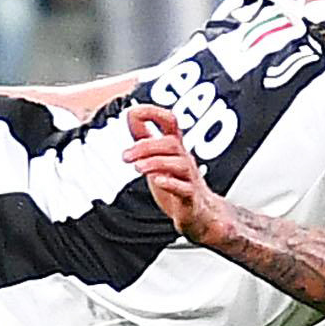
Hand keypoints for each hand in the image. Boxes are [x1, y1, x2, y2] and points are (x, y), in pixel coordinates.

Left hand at [121, 105, 232, 243]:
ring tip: (137, 168)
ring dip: (155, 162)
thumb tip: (130, 115)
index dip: (154, 112)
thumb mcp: (157, 158)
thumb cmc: (178, 184)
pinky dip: (171, 183)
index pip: (170, 121)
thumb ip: (145, 139)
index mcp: (175, 148)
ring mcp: (189, 178)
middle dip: (145, 146)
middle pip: (170, 143)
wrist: (199, 214)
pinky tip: (157, 181)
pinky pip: (185, 188)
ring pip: (178, 163)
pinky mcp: (191, 198)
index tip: (132, 112)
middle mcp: (184, 159)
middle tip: (126, 156)